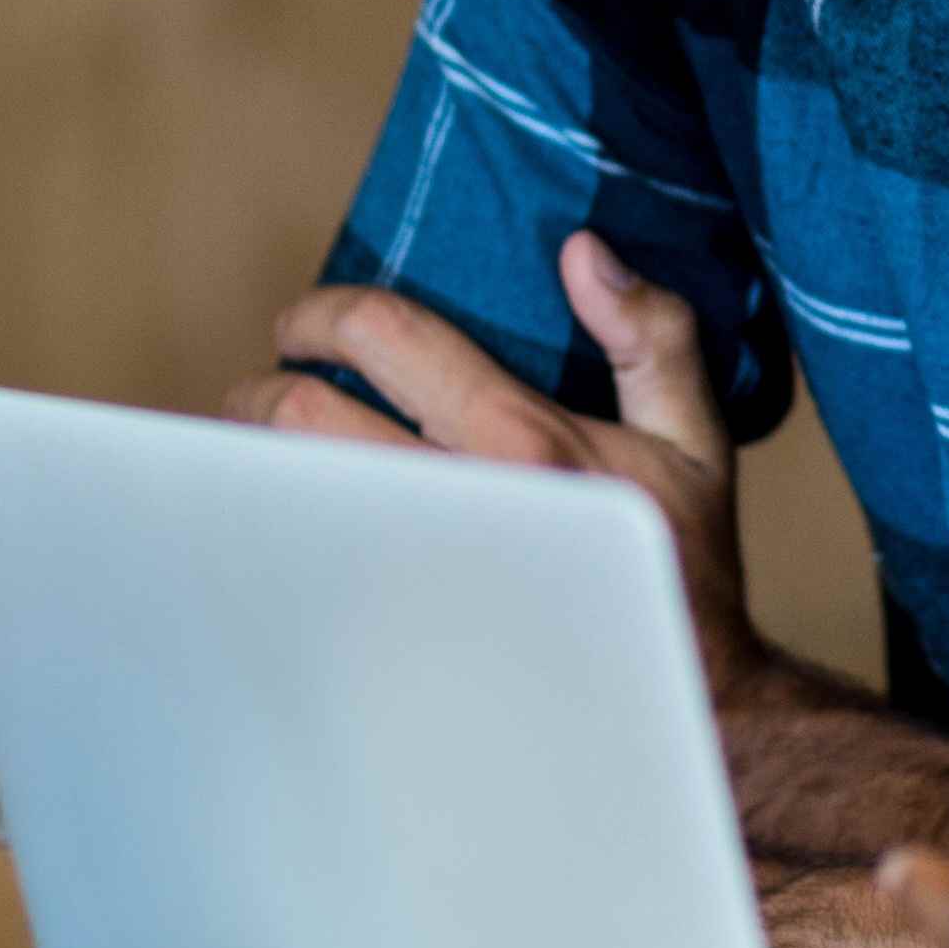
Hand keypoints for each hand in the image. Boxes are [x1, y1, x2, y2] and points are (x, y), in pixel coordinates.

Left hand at [241, 238, 755, 679]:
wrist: (686, 697)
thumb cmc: (680, 565)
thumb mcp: (694, 441)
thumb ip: (652, 335)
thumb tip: (583, 249)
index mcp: (524, 441)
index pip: (385, 336)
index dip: (324, 312)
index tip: (306, 324)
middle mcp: (459, 504)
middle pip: (302, 416)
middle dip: (263, 388)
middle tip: (270, 387)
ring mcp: (413, 577)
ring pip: (284, 494)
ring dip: (254, 463)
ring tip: (268, 453)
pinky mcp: (390, 634)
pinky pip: (298, 570)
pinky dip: (273, 537)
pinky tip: (285, 525)